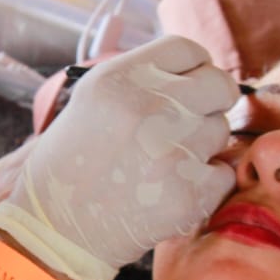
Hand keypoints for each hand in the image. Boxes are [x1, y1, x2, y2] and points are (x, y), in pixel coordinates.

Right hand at [0, 37, 237, 279]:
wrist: (54, 229)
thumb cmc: (71, 165)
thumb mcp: (92, 100)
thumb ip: (142, 80)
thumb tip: (196, 72)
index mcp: (121, 78)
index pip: (188, 49)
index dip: (195, 68)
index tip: (191, 86)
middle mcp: (149, 106)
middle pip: (219, 83)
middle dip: (211, 103)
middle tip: (188, 126)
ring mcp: (173, 150)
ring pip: (221, 130)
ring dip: (201, 148)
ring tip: (160, 166)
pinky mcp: (190, 193)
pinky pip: (224, 173)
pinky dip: (205, 185)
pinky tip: (168, 192)